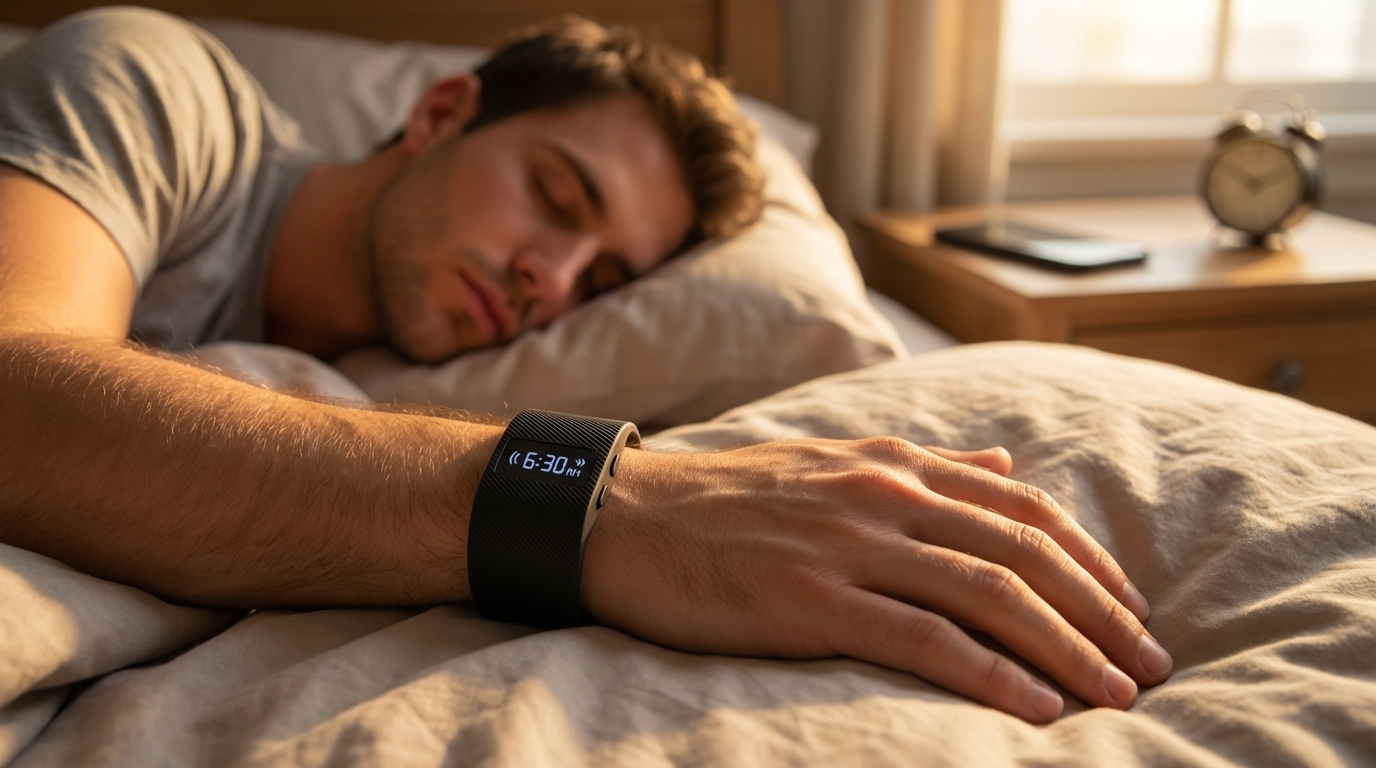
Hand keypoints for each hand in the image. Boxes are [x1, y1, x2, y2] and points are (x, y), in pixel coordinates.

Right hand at [580, 438, 1169, 723]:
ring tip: (1118, 694)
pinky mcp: (814, 600)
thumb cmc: (726, 498)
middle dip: (1100, 611)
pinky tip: (1035, 706)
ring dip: (1067, 647)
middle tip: (1152, 663)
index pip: (1023, 508)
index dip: (1090, 560)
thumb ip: (924, 465)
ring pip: (988, 594)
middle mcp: (885, 496)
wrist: (625, 514)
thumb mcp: (833, 461)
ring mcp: (851, 546)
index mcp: (893, 465)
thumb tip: (1003, 467)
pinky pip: (924, 639)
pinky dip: (991, 673)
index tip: (1131, 607)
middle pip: (1024, 552)